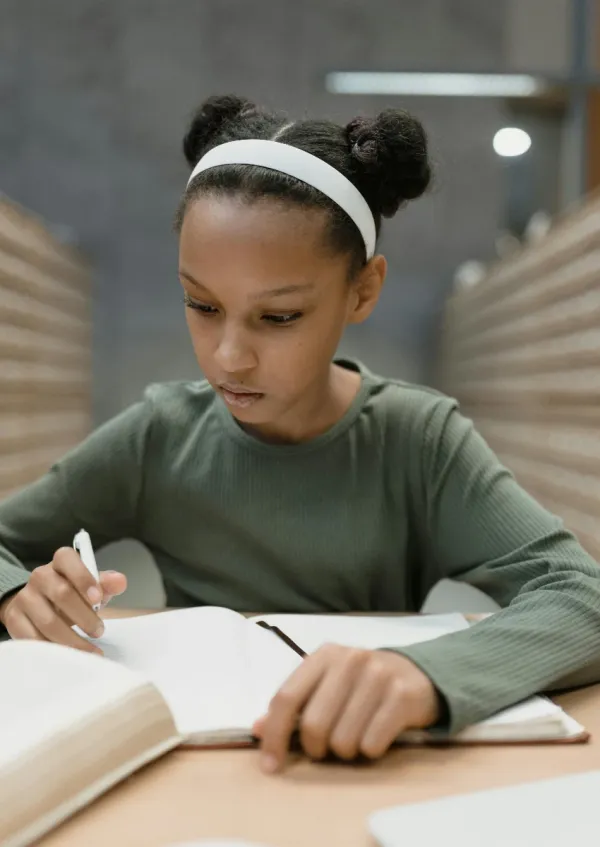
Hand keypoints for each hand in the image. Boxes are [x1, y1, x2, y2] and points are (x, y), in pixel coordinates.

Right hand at [0, 547, 126, 653]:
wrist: (39, 603)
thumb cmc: (72, 592)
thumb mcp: (92, 586)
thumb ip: (106, 584)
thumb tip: (120, 581)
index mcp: (61, 561)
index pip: (69, 560)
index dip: (84, 579)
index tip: (98, 599)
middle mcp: (40, 575)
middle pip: (62, 593)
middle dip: (85, 616)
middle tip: (99, 631)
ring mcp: (25, 597)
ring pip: (48, 621)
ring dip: (72, 639)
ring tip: (90, 650)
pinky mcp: (15, 619)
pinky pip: (33, 638)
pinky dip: (53, 649)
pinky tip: (68, 655)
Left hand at [253, 644, 439, 772]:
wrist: (415, 674)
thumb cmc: (361, 684)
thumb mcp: (326, 684)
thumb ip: (294, 704)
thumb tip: (257, 728)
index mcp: (324, 655)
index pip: (286, 698)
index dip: (274, 736)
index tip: (270, 766)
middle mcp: (349, 659)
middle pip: (314, 725)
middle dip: (316, 749)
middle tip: (326, 749)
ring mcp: (378, 675)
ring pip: (343, 740)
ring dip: (345, 752)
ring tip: (354, 738)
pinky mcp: (402, 695)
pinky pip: (372, 744)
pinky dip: (369, 751)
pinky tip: (376, 736)